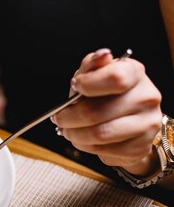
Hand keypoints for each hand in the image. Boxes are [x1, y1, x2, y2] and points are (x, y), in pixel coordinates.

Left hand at [53, 49, 162, 174]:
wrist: (126, 120)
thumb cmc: (105, 94)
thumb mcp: (94, 75)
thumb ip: (92, 66)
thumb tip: (102, 55)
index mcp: (135, 73)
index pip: (115, 78)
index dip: (87, 85)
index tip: (75, 87)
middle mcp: (147, 98)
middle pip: (96, 112)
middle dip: (68, 118)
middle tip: (58, 118)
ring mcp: (147, 124)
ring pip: (99, 134)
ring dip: (74, 135)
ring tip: (68, 130)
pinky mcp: (140, 147)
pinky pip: (104, 151)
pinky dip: (86, 146)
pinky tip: (85, 139)